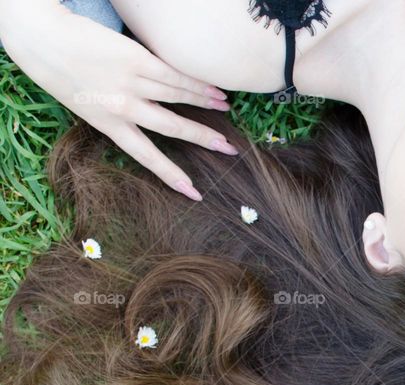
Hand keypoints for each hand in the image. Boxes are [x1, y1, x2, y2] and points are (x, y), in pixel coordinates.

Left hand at [0, 2, 236, 199]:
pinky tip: (213, 89)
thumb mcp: (86, 105)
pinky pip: (174, 75)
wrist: (43, 40)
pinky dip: (197, 83)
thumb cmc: (62, 73)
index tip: (194, 193)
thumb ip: (117, 115)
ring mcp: (131, 83)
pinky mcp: (136, 59)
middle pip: (173, 127)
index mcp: (109, 126)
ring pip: (178, 97)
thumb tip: (150, 120)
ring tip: (226, 108)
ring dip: (206, 103)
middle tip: (229, 149)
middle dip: (204, 139)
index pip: (147, 156)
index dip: (173, 176)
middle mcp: (123, 108)